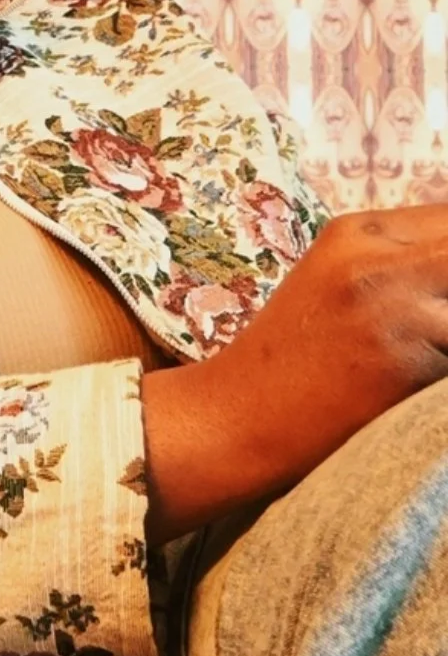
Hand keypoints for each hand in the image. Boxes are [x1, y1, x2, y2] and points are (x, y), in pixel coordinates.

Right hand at [142, 205, 447, 543]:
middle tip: (429, 329)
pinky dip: (444, 371)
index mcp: (354, 231)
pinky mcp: (410, 353)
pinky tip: (412, 384)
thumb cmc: (285, 369)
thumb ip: (394, 265)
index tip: (436, 299)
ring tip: (421, 355)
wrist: (229, 423)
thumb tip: (444, 271)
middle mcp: (375, 255)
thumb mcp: (330, 287)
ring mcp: (393, 302)